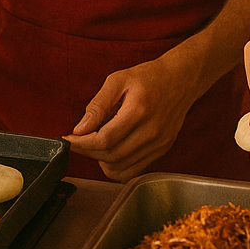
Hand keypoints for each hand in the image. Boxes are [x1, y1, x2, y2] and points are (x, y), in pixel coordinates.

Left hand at [64, 57, 197, 181]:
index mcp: (138, 110)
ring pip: (121, 167)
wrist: (180, 80)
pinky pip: (134, 171)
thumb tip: (80, 129)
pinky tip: (109, 153)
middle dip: (88, 151)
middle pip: (111, 156)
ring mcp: (159, 144)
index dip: (82, 143)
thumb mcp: (117, 80)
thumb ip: (98, 105)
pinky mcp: (162, 150)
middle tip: (78, 140)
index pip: (105, 139)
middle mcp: (151, 131)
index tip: (69, 138)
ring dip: (100, 161)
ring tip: (93, 145)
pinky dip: (116, 168)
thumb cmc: (148, 77)